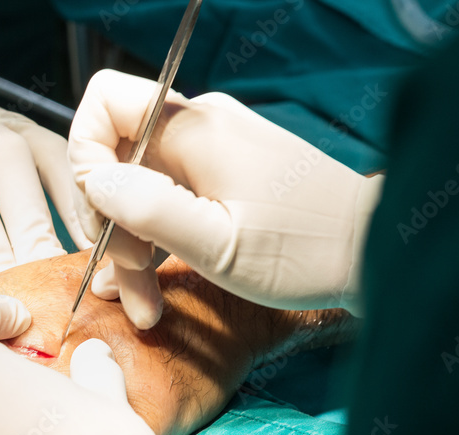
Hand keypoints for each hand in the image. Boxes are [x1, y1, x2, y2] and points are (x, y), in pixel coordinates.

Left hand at [0, 0, 87, 298]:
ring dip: (73, 217)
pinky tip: (95, 247)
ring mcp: (13, 124)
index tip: (3, 296)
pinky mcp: (36, 135)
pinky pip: (70, 167)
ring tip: (88, 270)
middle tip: (47, 293)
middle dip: (34, 234)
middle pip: (16, 171)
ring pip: (54, 162)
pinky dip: (86, 204)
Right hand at [68, 69, 383, 326]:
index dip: (83, 157)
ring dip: (132, 247)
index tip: (100, 219)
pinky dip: (157, 243)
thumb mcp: (217, 245)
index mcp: (195, 130)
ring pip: (139, 188)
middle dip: (110, 224)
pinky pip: (169, 201)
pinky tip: (155, 291)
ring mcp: (213, 152)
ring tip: (144, 306)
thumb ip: (148, 208)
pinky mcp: (224, 178)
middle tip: (126, 284)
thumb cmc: (305, 252)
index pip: (104, 103)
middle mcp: (200, 128)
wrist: (374, 253)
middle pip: (117, 159)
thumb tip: (93, 181)